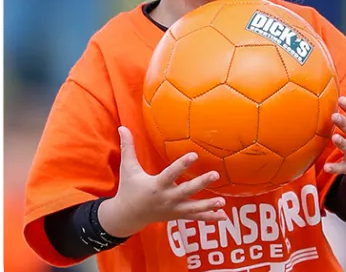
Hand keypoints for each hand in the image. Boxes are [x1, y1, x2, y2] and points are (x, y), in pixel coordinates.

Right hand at [98, 127, 226, 237]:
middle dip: (201, 183)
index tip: (194, 155)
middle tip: (215, 174)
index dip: (182, 165)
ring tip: (223, 202)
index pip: (171, 174)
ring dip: (208, 206)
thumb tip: (122, 128)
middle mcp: (166, 198)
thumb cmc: (128, 189)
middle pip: (186, 191)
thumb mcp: (128, 168)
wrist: (127, 216)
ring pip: (193, 208)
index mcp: (156, 185)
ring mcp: (173, 209)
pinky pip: (194, 218)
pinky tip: (222, 217)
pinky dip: (208, 218)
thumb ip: (128, 148)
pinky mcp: (177, 215)